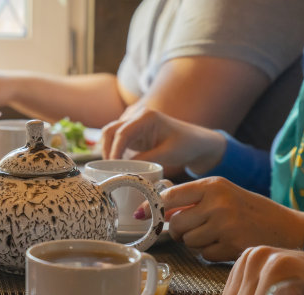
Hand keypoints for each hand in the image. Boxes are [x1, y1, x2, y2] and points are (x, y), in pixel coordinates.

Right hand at [100, 108, 226, 175]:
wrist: (196, 142)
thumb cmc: (186, 145)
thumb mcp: (167, 154)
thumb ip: (145, 159)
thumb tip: (124, 168)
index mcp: (147, 117)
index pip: (122, 133)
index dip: (115, 150)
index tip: (113, 166)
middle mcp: (137, 116)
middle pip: (110, 130)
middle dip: (107, 150)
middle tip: (110, 169)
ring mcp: (133, 123)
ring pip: (110, 134)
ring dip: (107, 150)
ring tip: (112, 168)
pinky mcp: (133, 133)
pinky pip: (116, 140)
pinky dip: (113, 151)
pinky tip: (116, 164)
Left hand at [160, 177, 303, 261]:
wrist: (288, 227)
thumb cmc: (250, 210)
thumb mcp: (223, 194)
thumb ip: (193, 199)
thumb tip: (156, 209)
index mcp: (213, 185)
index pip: (170, 195)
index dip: (152, 207)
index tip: (142, 214)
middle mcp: (217, 202)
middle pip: (177, 224)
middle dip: (180, 231)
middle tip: (194, 229)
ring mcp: (225, 225)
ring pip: (188, 241)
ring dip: (196, 243)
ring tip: (216, 234)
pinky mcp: (231, 245)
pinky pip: (204, 255)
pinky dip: (210, 253)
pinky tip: (226, 244)